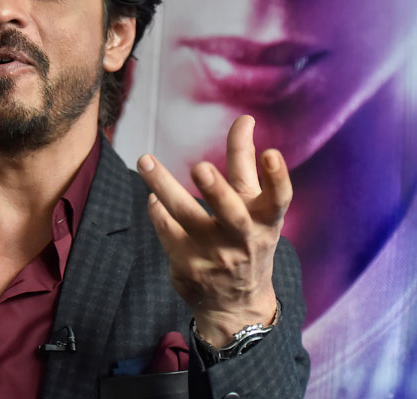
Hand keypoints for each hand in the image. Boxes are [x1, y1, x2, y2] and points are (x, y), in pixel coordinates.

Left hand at [137, 115, 289, 346]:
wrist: (235, 304)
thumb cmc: (246, 239)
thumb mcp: (256, 209)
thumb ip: (247, 166)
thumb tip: (245, 119)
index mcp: (265, 221)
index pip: (278, 197)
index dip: (277, 177)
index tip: (271, 154)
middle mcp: (243, 238)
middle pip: (230, 213)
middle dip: (216, 190)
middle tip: (199, 168)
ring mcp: (214, 254)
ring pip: (186, 217)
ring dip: (164, 186)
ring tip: (145, 160)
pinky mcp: (188, 264)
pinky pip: (167, 229)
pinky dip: (158, 210)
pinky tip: (155, 198)